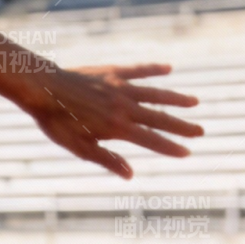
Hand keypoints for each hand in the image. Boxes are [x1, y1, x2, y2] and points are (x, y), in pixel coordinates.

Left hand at [21, 63, 202, 178]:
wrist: (43, 90)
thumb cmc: (57, 122)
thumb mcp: (80, 147)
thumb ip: (107, 159)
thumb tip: (130, 175)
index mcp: (118, 128)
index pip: (151, 140)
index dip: (170, 147)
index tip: (187, 152)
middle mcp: (125, 107)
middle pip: (159, 118)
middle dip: (181, 126)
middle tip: (200, 131)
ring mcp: (120, 87)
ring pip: (155, 93)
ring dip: (175, 98)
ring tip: (194, 102)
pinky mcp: (113, 72)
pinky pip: (138, 70)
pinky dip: (154, 69)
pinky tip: (169, 69)